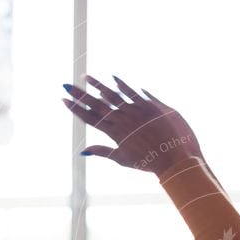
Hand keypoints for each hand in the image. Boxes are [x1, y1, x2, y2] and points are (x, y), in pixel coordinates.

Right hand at [62, 75, 202, 175]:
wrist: (175, 160)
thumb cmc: (150, 163)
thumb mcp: (123, 160)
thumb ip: (102, 152)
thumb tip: (82, 151)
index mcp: (115, 134)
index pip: (90, 119)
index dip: (76, 108)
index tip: (63, 99)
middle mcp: (122, 121)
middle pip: (97, 105)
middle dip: (80, 94)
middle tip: (66, 84)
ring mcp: (136, 112)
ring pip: (113, 95)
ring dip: (97, 85)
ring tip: (85, 77)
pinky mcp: (150, 106)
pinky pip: (133, 92)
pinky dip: (123, 85)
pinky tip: (113, 77)